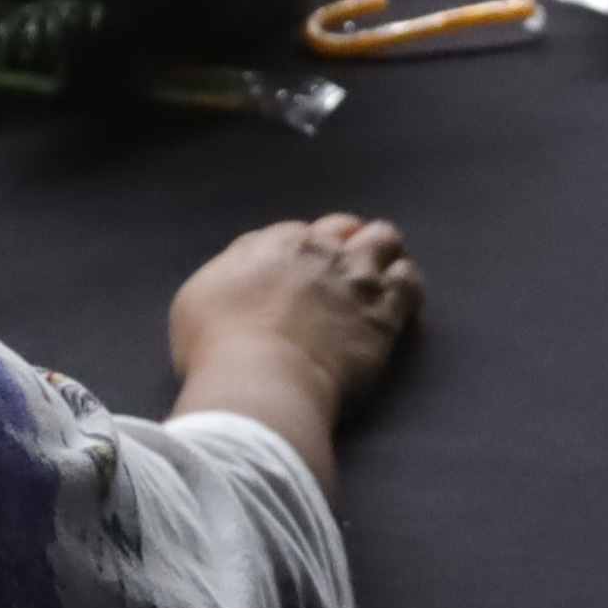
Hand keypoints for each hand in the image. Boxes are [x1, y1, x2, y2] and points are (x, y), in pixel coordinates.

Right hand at [169, 213, 420, 492]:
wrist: (262, 380)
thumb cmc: (217, 346)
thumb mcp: (198, 296)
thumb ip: (230, 268)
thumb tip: (250, 256)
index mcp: (274, 245)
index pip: (297, 231)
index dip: (302, 247)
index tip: (301, 266)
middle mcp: (320, 252)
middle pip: (344, 227)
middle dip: (346, 239)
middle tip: (346, 261)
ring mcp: (356, 281)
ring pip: (385, 242)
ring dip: (384, 251)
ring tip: (382, 269)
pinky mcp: (384, 316)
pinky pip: (409, 284)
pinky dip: (408, 284)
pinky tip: (404, 296)